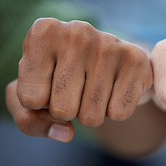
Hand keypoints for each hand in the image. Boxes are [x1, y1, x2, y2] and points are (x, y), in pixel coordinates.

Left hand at [6, 18, 152, 141]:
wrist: (109, 61)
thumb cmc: (63, 78)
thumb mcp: (32, 97)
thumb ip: (29, 121)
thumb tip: (66, 133)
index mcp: (44, 33)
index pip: (30, 99)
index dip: (40, 104)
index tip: (50, 83)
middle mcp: (76, 32)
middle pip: (62, 110)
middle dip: (67, 111)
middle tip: (76, 89)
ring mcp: (109, 44)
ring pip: (91, 116)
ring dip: (91, 113)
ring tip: (94, 87)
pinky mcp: (136, 60)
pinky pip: (118, 113)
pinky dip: (115, 110)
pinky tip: (114, 88)